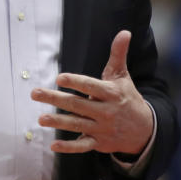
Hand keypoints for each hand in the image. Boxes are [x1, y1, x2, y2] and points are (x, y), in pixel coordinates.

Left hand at [31, 30, 152, 155]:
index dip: (76, 82)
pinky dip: (68, 148)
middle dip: (55, 99)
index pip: (91, 87)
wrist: (145, 130)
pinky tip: (53, 145)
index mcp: (111, 93)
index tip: (59, 78)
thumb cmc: (128, 97)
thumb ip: (118, 54)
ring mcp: (102, 129)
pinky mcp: (99, 142)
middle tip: (35, 93)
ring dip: (57, 122)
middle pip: (77, 105)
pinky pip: (82, 146)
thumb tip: (124, 32)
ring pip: (76, 125)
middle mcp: (106, 111)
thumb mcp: (123, 76)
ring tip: (41, 118)